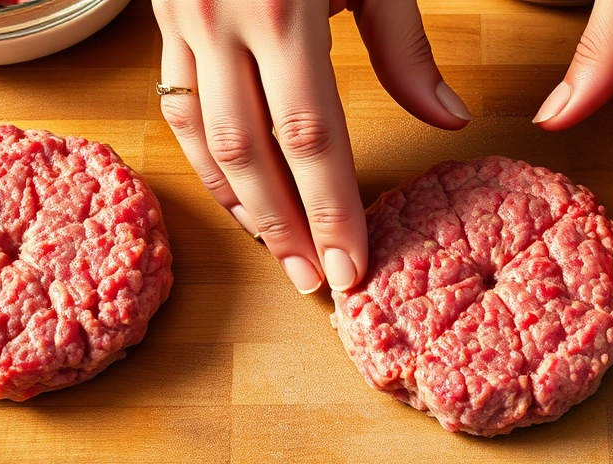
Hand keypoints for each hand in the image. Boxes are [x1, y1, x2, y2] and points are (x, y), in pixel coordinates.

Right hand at [153, 0, 470, 292]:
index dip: (332, 209)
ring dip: (244, 209)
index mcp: (283, 9)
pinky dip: (205, 165)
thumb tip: (448, 121)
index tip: (353, 267)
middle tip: (317, 286)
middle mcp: (221, 23)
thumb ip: (406, 47)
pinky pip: (176, 109)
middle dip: (287, 228)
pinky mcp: (163, 23)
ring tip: (281, 258)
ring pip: (205, 142)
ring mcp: (182, 23)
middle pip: (252, 154)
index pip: (311, 137)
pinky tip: (237, 201)